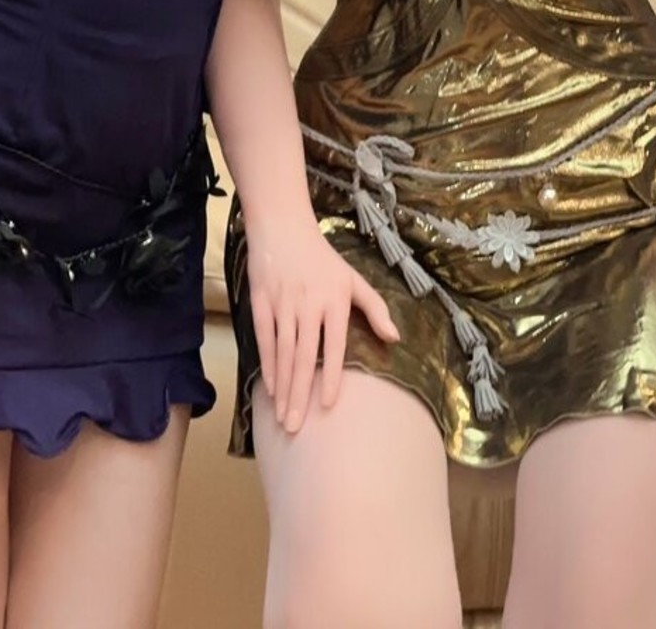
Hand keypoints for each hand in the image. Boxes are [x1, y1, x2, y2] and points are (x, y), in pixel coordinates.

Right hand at [246, 215, 398, 433]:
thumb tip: (395, 338)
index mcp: (334, 300)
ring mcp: (283, 304)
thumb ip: (374, 308)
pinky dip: (267, 365)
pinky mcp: (261, 302)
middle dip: (300, 394)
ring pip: (283, 352)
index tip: (327, 406)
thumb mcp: (353, 279)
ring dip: (282, 387)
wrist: (283, 227)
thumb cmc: (322, 258)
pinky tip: (270, 388)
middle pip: (304, 356)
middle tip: (297, 427)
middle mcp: (308, 304)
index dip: (331, 376)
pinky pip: (264, 339)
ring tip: (283, 416)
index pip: (334, 345)